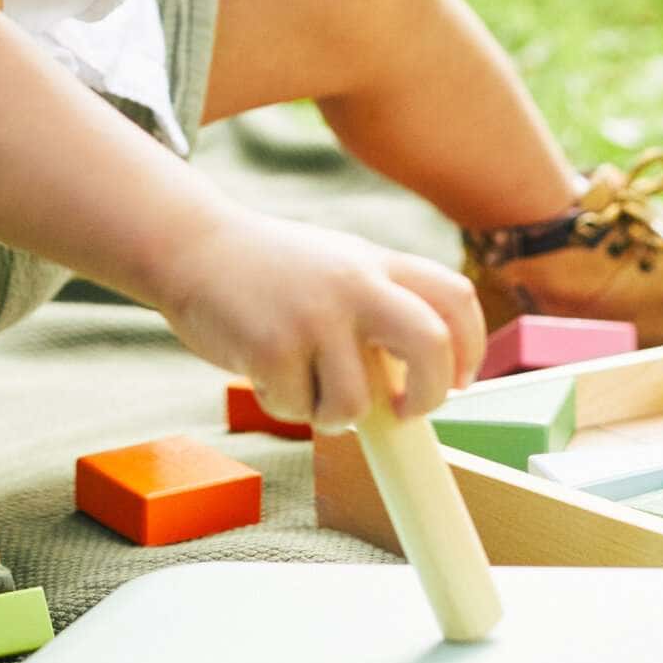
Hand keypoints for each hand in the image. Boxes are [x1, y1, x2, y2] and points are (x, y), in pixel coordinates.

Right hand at [151, 207, 484, 430]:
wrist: (191, 247)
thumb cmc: (268, 270)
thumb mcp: (336, 266)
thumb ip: (378, 306)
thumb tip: (415, 385)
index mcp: (376, 261)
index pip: (455, 298)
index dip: (471, 348)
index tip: (458, 381)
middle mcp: (354, 282)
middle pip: (430, 343)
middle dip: (430, 394)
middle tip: (404, 412)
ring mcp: (313, 313)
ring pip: (356, 402)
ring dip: (332, 415)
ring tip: (304, 388)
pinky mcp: (272, 345)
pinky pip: (299, 409)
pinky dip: (285, 405)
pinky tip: (264, 370)